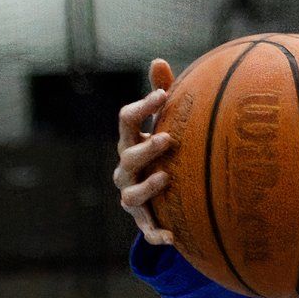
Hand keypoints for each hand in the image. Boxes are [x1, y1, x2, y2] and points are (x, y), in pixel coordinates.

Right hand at [113, 59, 177, 244]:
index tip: (163, 95)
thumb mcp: (162, 121)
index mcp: (130, 141)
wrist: (157, 192)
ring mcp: (131, 194)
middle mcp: (126, 168)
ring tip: (167, 176)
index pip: (126, 120)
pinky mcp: (143, 219)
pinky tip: (173, 238)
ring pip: (131, 194)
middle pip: (127, 156)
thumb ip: (161, 91)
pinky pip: (147, 229)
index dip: (142, 108)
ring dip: (147, 187)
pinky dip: (156, 234)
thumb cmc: (161, 147)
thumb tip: (157, 59)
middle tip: (167, 138)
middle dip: (145, 147)